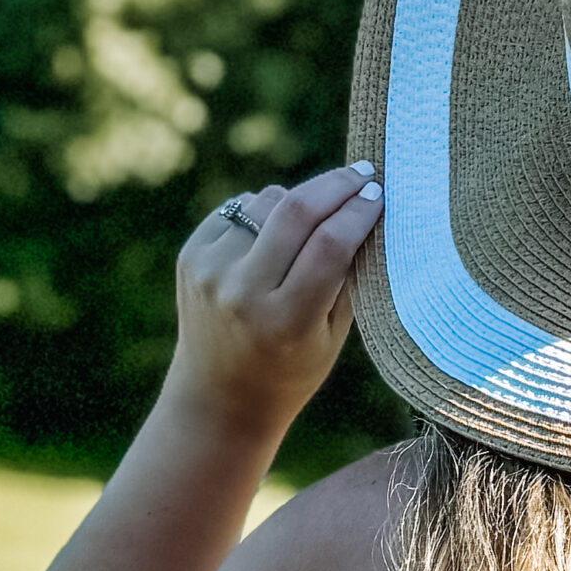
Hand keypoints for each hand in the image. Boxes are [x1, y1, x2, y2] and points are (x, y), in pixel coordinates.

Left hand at [169, 163, 382, 435]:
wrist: (219, 397)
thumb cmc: (293, 367)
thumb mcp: (333, 335)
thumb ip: (348, 275)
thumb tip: (366, 209)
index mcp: (286, 320)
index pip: (330, 245)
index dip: (360, 212)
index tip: (380, 194)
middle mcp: (243, 291)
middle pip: (296, 210)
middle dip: (336, 184)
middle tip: (363, 173)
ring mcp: (210, 270)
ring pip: (267, 200)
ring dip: (300, 199)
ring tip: (319, 214)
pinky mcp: (191, 255)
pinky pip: (239, 209)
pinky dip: (264, 211)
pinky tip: (275, 233)